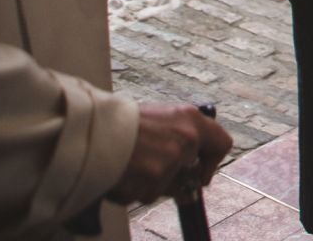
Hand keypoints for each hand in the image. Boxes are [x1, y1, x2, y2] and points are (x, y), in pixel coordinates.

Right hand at [107, 104, 230, 203]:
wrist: (91, 129)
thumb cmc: (118, 122)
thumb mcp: (157, 118)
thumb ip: (176, 136)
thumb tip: (188, 160)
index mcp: (190, 120)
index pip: (222, 143)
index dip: (212, 163)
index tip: (201, 173)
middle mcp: (187, 139)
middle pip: (192, 175)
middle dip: (175, 182)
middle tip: (155, 178)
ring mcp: (172, 159)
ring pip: (165, 187)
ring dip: (148, 185)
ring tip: (128, 167)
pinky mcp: (155, 178)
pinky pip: (145, 194)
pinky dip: (131, 191)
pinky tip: (119, 175)